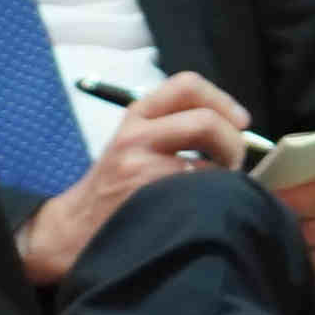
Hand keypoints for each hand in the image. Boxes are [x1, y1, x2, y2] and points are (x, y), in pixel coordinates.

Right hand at [12, 70, 242, 287]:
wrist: (72, 229)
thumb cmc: (114, 188)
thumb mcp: (133, 143)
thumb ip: (174, 127)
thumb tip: (235, 130)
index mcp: (137, 115)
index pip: (187, 85)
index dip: (222, 100)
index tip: (241, 122)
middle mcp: (136, 134)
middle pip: (206, 121)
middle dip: (233, 143)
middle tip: (233, 162)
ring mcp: (139, 167)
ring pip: (208, 162)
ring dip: (224, 178)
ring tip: (215, 190)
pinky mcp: (146, 198)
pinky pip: (198, 192)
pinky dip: (210, 200)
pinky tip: (201, 208)